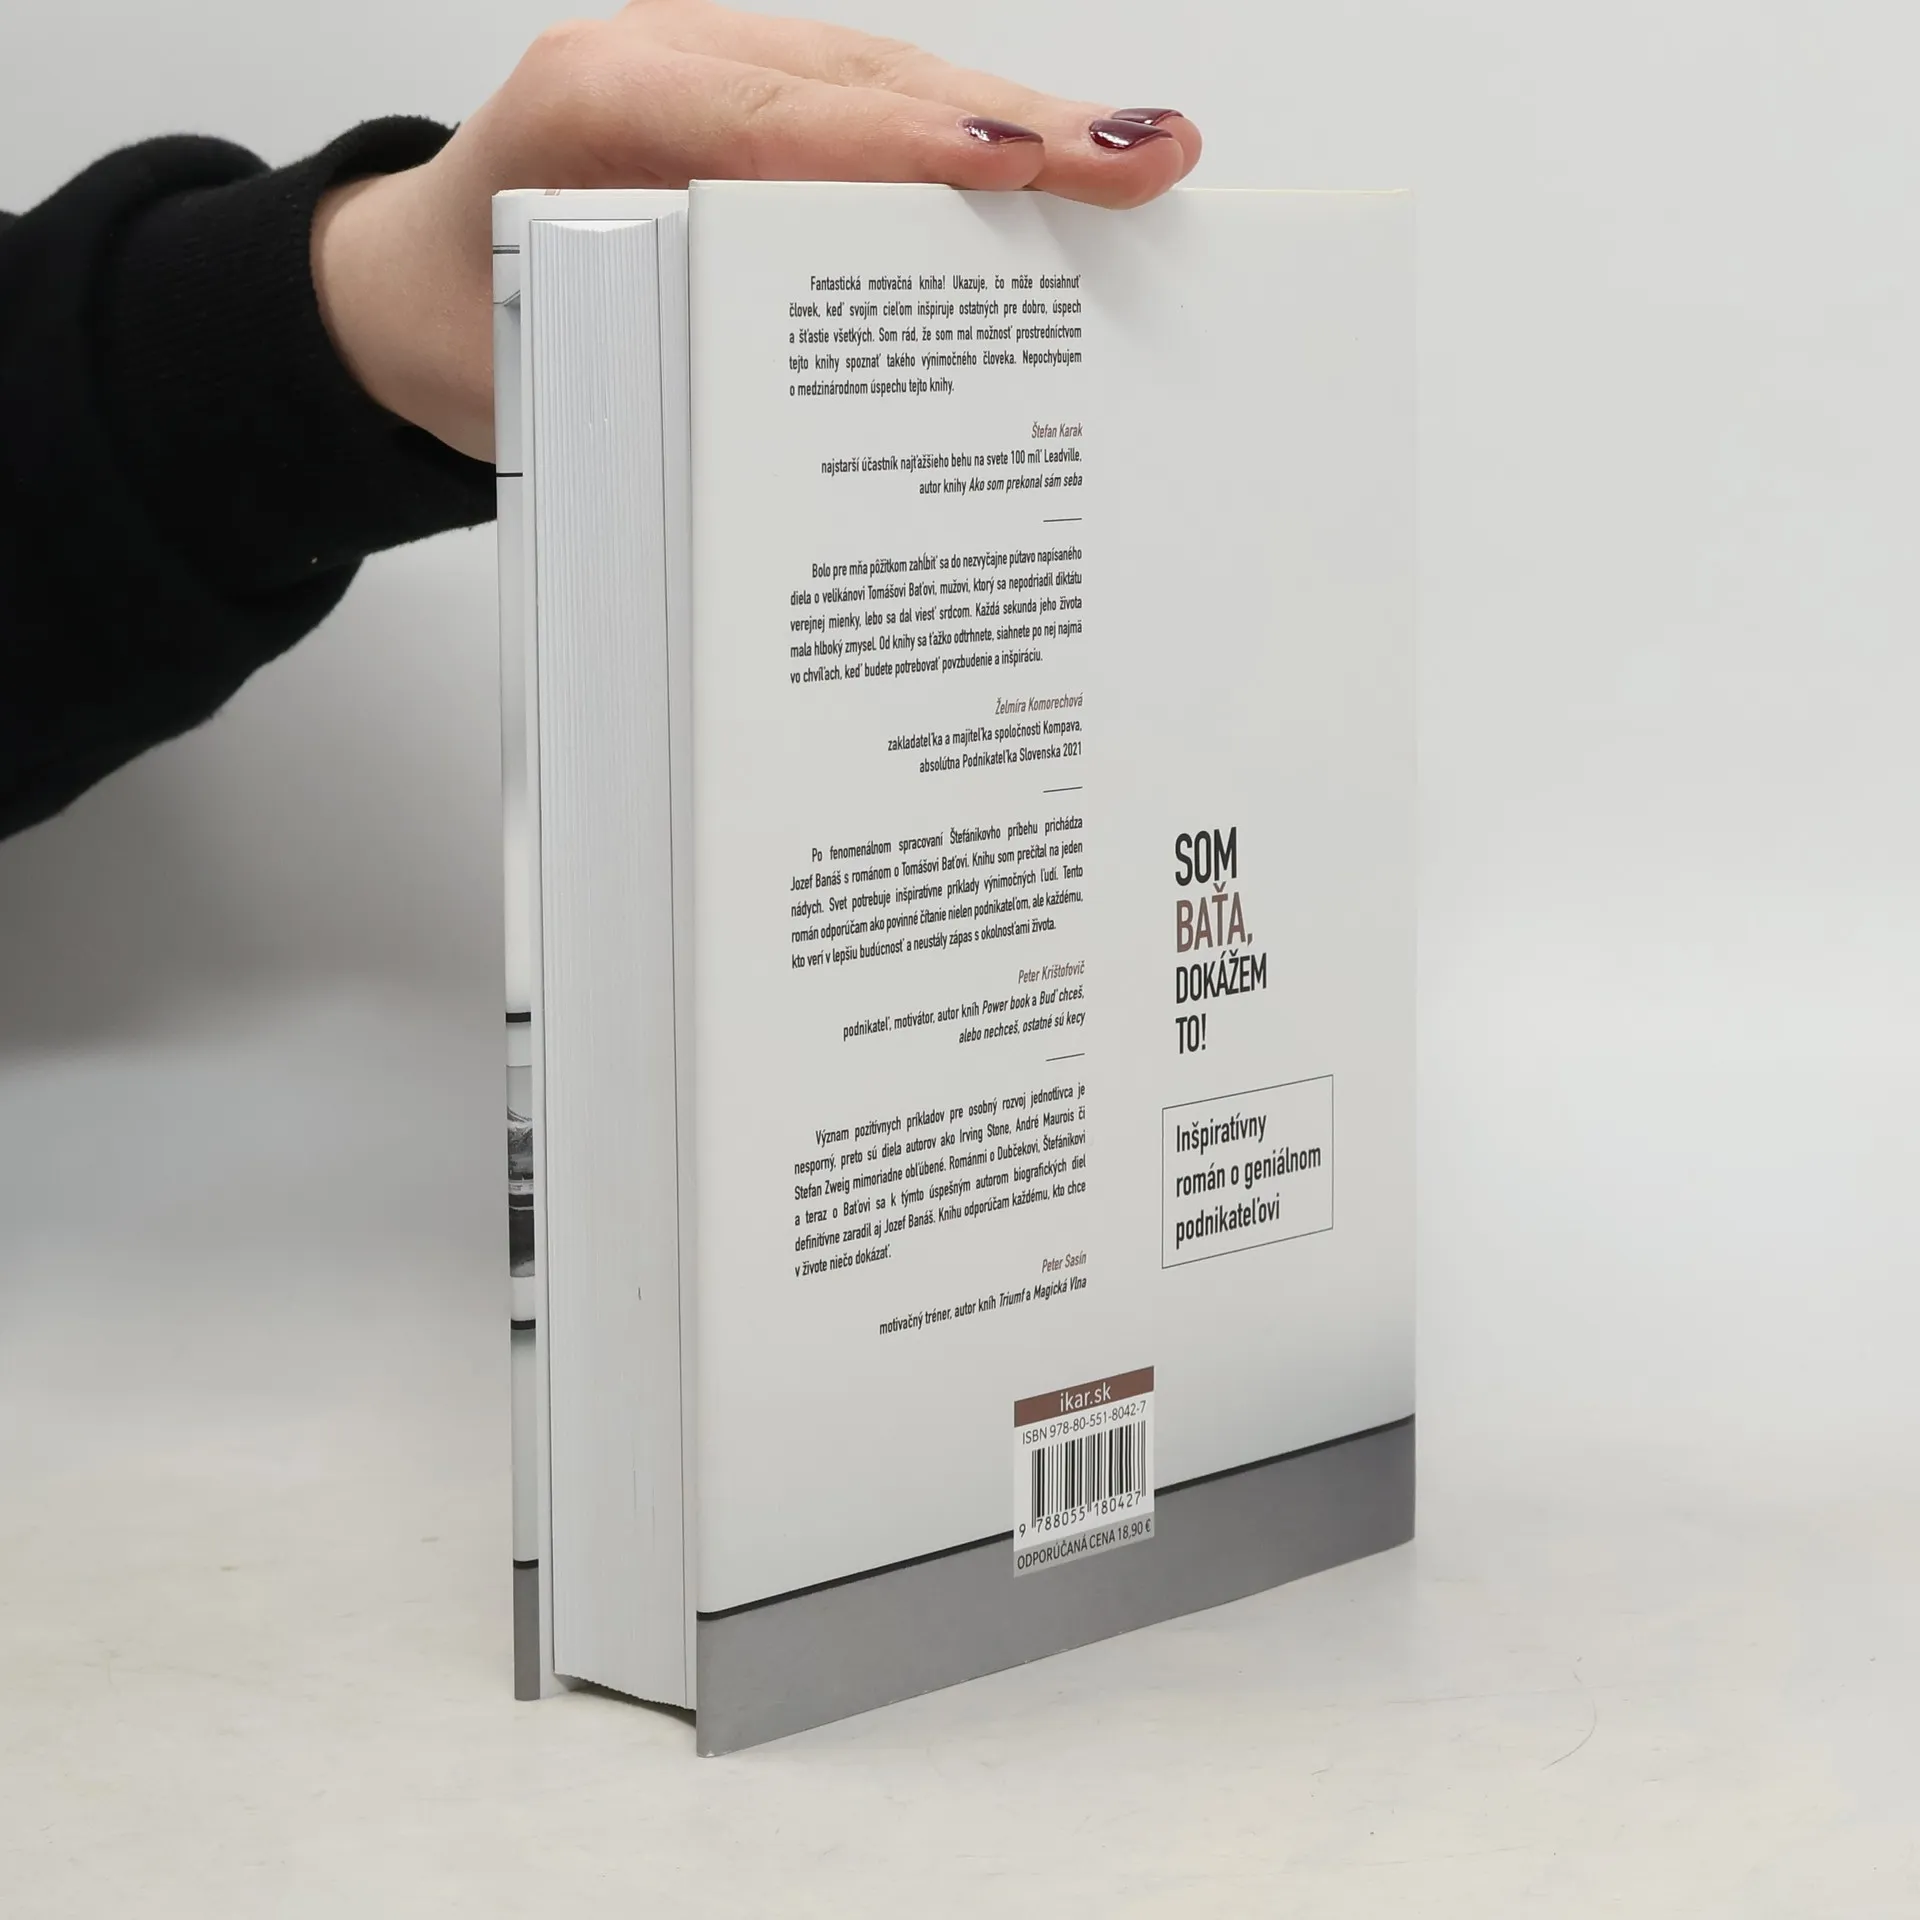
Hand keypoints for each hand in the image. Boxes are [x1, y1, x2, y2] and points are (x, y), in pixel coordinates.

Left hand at [312, 2, 1199, 460]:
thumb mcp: (530, 375)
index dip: (898, 146)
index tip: (1008, 167)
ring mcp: (721, 70)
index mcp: (594, 111)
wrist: (408, 282)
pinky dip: (973, 141)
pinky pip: (878, 109)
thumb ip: (647, 380)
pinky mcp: (762, 102)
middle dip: (1011, 121)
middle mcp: (668, 62)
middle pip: (867, 82)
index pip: (772, 121)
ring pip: (893, 82)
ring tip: (1140, 158)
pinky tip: (1062, 169)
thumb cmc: (473, 323)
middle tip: (1140, 156)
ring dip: (1019, 124)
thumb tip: (801, 449)